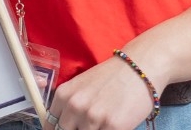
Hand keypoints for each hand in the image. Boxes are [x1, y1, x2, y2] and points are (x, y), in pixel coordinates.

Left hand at [43, 57, 158, 129]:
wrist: (140, 67)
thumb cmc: (112, 77)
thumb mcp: (81, 86)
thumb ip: (69, 105)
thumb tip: (63, 125)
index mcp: (64, 95)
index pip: (51, 124)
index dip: (59, 129)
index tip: (68, 128)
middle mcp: (75, 106)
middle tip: (89, 125)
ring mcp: (93, 118)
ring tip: (103, 121)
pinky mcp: (113, 126)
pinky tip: (113, 124)